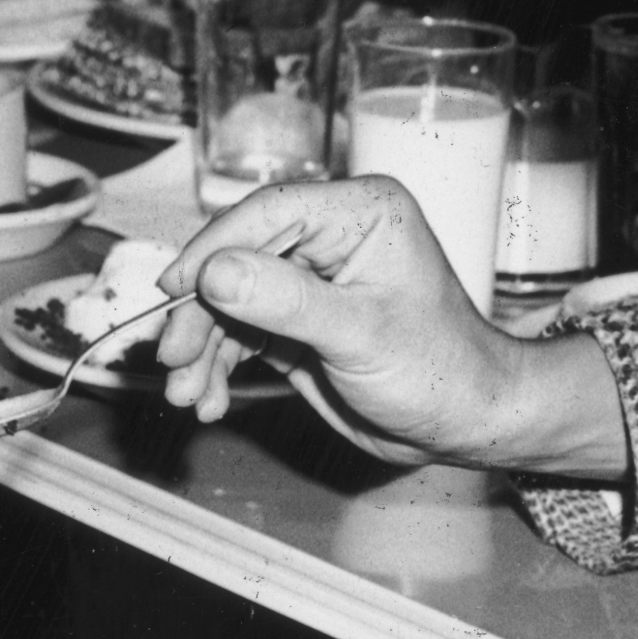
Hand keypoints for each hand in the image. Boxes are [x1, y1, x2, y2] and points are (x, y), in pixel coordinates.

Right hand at [156, 178, 616, 474]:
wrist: (464, 425)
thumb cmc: (440, 371)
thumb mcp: (360, 334)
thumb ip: (286, 302)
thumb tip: (214, 271)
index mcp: (358, 214)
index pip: (265, 212)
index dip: (211, 249)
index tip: (173, 290)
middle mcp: (329, 238)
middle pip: (236, 260)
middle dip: (200, 314)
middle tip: (173, 358)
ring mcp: (309, 282)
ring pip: (229, 302)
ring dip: (201, 349)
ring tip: (188, 395)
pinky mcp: (296, 323)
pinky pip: (240, 335)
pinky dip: (217, 367)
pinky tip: (207, 399)